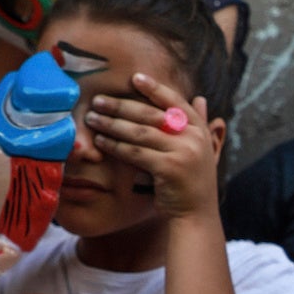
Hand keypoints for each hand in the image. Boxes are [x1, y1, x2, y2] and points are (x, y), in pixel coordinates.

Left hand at [86, 72, 223, 219]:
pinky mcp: (168, 169)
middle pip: (150, 115)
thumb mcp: (201, 150)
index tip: (134, 77)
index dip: (154, 88)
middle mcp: (193, 138)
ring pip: (140, 132)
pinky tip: (100, 142)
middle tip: (98, 101)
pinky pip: (136, 152)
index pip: (175, 101)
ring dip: (112, 124)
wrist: (196, 215)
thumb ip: (199, 124)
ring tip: (92, 119)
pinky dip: (116, 145)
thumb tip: (201, 98)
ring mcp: (182, 153)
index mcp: (200, 130)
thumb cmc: (192, 182)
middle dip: (121, 106)